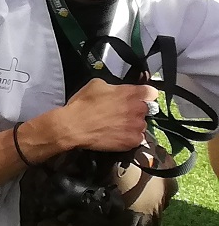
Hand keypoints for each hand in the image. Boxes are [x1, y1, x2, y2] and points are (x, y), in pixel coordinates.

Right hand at [39, 78, 159, 156]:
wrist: (73, 127)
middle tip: (119, 113)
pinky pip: (137, 138)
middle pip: (145, 109)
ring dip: (132, 124)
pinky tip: (116, 135)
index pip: (151, 92)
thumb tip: (117, 90)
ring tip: (116, 126)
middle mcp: (139, 109)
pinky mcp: (133, 141)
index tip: (136, 98)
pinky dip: (129, 137)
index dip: (143, 95)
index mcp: (132, 93)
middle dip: (135, 110)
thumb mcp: (96, 85)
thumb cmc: (83, 105)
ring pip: (141, 124)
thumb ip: (114, 86)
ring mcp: (137, 126)